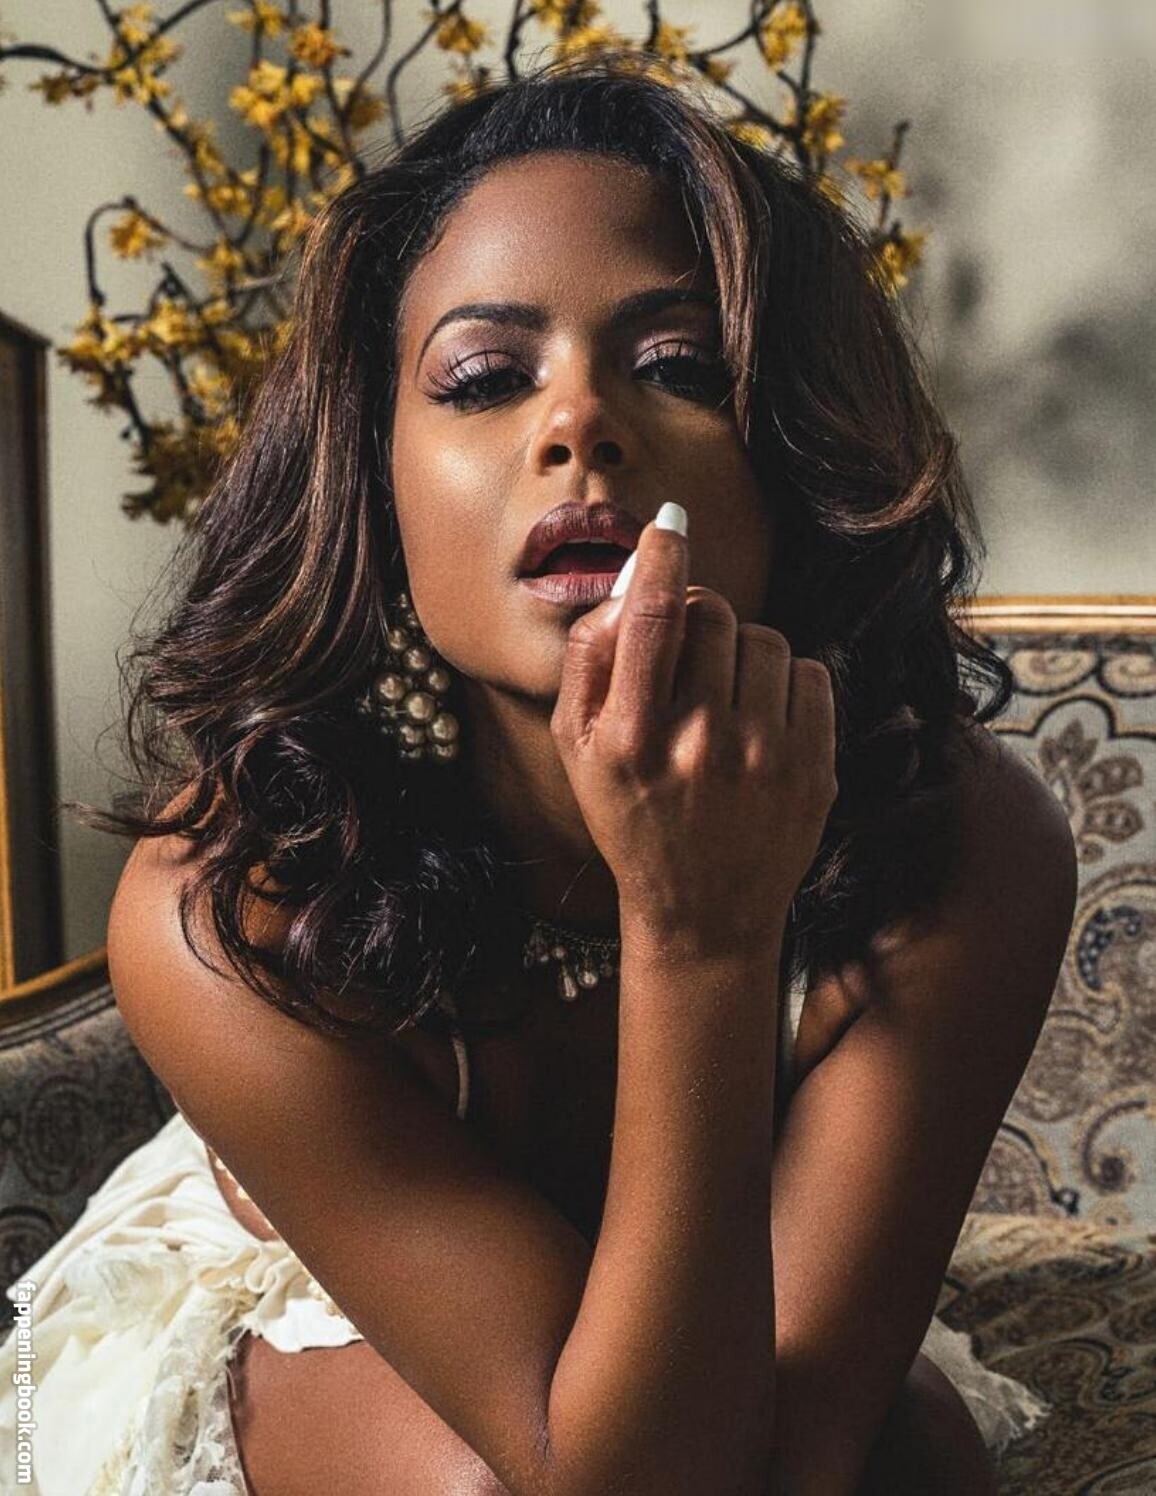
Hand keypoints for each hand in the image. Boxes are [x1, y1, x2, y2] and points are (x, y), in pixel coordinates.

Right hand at [549, 509, 837, 953]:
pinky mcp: (813, 768)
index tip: (667, 526)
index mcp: (629, 739)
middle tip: (688, 654)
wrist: (702, 911)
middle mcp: (698, 745)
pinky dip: (785, 683)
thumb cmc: (631, 817)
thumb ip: (591, 661)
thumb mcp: (578, 750)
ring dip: (742, 652)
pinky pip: (809, 672)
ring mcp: (763, 758)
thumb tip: (633, 580)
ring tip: (724, 702)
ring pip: (764, 638)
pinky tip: (761, 723)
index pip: (651, 617)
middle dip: (698, 617)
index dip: (660, 557)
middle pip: (712, 614)